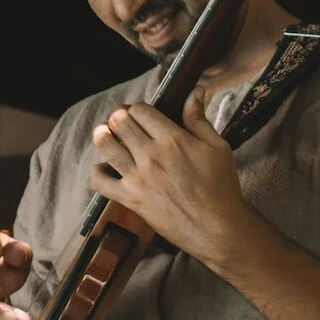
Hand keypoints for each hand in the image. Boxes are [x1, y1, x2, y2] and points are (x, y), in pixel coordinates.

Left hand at [89, 92, 256, 269]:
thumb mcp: (217, 148)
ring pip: (105, 145)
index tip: (141, 116)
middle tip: (124, 124)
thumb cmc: (221, 187)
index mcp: (173, 138)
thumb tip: (196, 91)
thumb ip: (199, 119)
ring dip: (103, 136)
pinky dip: (98, 171)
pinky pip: (100, 181)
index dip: (138, 109)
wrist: (218, 229)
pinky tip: (107, 168)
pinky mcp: (131, 199)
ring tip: (108, 137)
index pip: (140, 110)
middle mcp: (152, 155)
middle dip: (119, 118)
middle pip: (119, 122)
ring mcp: (138, 177)